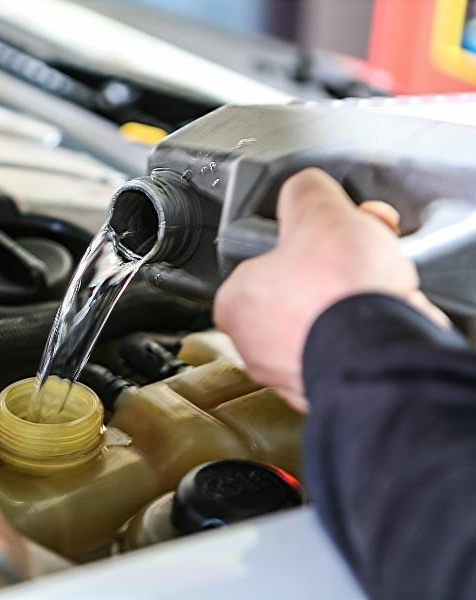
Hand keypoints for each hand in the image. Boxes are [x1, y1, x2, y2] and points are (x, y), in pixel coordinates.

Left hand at [213, 168, 447, 411]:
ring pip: (328, 321)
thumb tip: (306, 188)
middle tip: (364, 250)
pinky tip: (389, 315)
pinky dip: (370, 331)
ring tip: (380, 283)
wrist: (382, 352)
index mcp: (235, 304)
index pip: (264, 261)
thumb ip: (304, 193)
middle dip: (338, 265)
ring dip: (356, 296)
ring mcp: (292, 374)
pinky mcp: (331, 390)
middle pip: (301, 290)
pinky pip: (351, 349)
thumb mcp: (317, 210)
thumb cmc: (337, 292)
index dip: (305, 238)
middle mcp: (255, 347)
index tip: (330, 231)